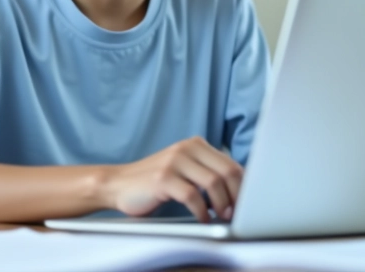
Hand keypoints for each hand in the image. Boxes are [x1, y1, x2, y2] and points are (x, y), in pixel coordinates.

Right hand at [101, 136, 243, 221]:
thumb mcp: (184, 170)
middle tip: (236, 213)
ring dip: (222, 204)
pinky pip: (192, 196)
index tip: (247, 204)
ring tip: (222, 217)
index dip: (244, 186)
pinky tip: (202, 218)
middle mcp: (186, 148)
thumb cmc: (154, 182)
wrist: (117, 184)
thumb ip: (207, 173)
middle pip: (227, 171)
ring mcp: (173, 162)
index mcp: (195, 144)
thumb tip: (240, 190)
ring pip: (213, 182)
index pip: (231, 163)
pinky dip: (202, 211)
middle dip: (237, 195)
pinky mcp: (162, 179)